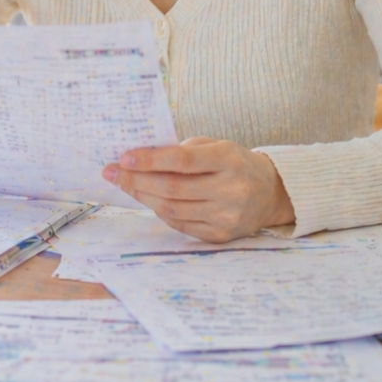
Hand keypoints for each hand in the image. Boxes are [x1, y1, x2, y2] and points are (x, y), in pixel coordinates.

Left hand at [102, 137, 295, 242]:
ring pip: (172, 209)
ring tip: (124, 184)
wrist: (270, 193)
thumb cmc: (234, 163)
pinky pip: (179, 224)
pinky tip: (148, 199)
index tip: (124, 157)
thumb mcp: (216, 146)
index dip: (150, 160)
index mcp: (229, 160)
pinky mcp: (220, 236)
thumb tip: (140, 157)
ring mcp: (226, 216)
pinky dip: (159, 211)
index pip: (182, 160)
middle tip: (111, 172)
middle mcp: (230, 190)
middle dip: (136, 180)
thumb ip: (183, 150)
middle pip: (172, 188)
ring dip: (142, 196)